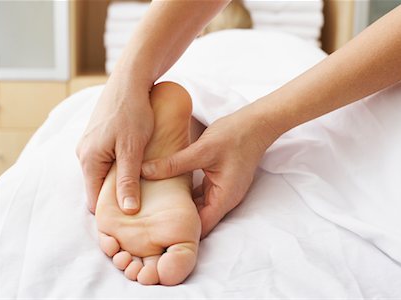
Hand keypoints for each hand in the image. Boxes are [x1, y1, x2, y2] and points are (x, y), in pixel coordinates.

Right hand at [77, 71, 153, 214]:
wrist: (131, 80)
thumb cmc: (133, 112)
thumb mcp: (132, 149)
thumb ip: (128, 180)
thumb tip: (128, 209)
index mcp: (89, 160)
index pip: (94, 199)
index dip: (111, 212)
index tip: (130, 221)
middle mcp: (84, 154)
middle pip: (97, 187)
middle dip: (116, 197)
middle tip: (140, 206)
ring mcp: (90, 144)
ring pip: (103, 174)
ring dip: (119, 181)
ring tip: (141, 188)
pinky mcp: (99, 137)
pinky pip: (106, 161)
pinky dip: (119, 168)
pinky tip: (136, 168)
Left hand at [141, 107, 277, 237]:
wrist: (256, 123)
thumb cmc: (235, 136)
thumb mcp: (202, 150)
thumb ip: (173, 164)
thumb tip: (144, 172)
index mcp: (224, 198)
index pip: (201, 227)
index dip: (181, 232)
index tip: (158, 232)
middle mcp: (225, 199)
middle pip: (198, 219)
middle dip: (176, 220)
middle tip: (150, 220)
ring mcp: (222, 190)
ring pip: (198, 206)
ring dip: (180, 205)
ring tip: (155, 206)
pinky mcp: (219, 180)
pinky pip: (200, 193)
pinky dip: (186, 193)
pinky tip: (169, 188)